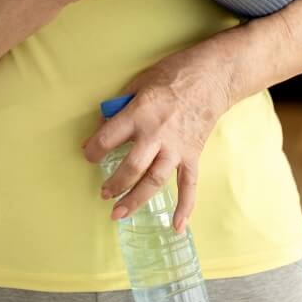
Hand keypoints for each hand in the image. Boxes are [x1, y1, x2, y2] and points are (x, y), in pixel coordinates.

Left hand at [81, 48, 230, 232]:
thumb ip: (120, 106)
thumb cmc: (173, 74)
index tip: (88, 155)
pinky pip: (189, 186)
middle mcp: (157, 134)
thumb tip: (102, 126)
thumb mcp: (139, 82)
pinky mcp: (193, 154)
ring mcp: (177, 147)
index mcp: (140, 113)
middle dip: (114, 184)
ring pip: (154, 181)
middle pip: (131, 167)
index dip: (93, 150)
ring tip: (118, 213)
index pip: (108, 138)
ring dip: (135, 200)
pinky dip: (184, 208)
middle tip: (103, 193)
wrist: (213, 76)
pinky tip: (176, 227)